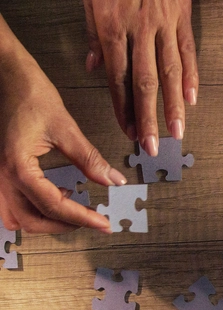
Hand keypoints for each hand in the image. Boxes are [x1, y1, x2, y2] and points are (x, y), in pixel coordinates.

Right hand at [0, 15, 125, 233]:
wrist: (4, 73)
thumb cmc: (28, 93)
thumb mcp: (65, 127)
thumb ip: (89, 159)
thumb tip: (113, 181)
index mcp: (17, 167)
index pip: (53, 206)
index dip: (82, 218)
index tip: (104, 224)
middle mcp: (2, 176)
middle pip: (32, 221)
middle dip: (64, 225)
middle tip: (93, 220)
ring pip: (18, 217)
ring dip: (46, 221)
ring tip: (74, 209)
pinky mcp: (1, 171)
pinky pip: (12, 204)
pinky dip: (34, 209)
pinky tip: (57, 193)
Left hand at [84, 0, 197, 151]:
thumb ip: (93, 32)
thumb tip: (95, 66)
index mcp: (112, 25)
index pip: (118, 78)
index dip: (123, 108)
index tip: (128, 131)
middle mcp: (139, 29)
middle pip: (145, 82)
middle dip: (148, 117)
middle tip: (151, 144)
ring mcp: (164, 23)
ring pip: (170, 71)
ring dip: (173, 106)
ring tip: (176, 131)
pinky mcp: (182, 16)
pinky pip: (188, 50)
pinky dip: (191, 76)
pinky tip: (192, 99)